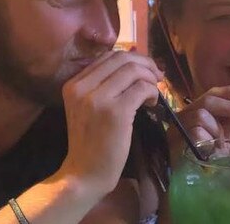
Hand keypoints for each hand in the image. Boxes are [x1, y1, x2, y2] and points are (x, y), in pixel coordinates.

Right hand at [58, 51, 162, 196]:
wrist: (85, 173)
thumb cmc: (90, 142)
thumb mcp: (88, 107)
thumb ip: (103, 84)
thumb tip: (135, 63)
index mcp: (73, 83)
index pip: (108, 56)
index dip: (132, 58)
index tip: (145, 70)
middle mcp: (82, 87)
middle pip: (122, 58)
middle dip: (145, 64)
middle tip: (157, 77)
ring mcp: (98, 98)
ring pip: (134, 71)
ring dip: (150, 79)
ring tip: (153, 93)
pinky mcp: (116, 112)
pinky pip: (142, 89)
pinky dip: (152, 92)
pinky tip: (152, 104)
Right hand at [168, 85, 229, 158]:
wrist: (196, 180)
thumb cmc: (210, 158)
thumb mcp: (223, 135)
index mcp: (195, 112)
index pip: (211, 94)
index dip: (229, 91)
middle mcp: (184, 116)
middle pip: (206, 100)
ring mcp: (177, 128)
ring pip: (201, 115)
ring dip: (217, 128)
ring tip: (220, 143)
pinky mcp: (175, 140)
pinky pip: (196, 133)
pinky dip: (208, 140)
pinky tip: (211, 150)